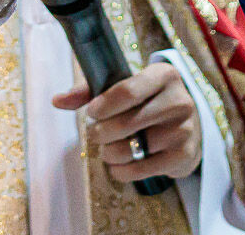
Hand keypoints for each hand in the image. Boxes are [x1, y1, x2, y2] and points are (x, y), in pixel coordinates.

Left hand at [53, 62, 202, 181]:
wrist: (188, 128)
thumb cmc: (148, 102)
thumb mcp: (127, 87)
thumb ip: (91, 90)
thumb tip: (57, 100)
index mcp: (165, 75)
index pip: (128, 90)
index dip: (103, 105)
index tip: (92, 112)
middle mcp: (180, 101)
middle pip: (125, 123)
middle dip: (100, 132)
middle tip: (95, 133)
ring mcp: (184, 130)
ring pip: (130, 149)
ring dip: (109, 153)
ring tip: (108, 148)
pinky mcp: (183, 155)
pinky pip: (140, 169)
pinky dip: (121, 170)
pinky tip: (119, 164)